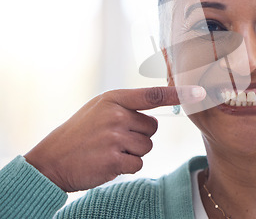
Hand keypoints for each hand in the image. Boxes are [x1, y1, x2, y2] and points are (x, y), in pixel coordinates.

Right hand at [24, 86, 204, 191]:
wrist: (51, 161)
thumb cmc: (79, 134)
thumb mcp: (98, 109)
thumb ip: (125, 105)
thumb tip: (156, 103)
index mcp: (113, 100)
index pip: (153, 95)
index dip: (178, 94)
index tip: (199, 93)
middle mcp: (116, 115)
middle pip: (151, 128)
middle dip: (138, 136)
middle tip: (113, 139)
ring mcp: (114, 137)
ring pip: (146, 147)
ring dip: (132, 153)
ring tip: (108, 150)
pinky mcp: (114, 159)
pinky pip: (138, 164)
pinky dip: (126, 167)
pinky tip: (107, 162)